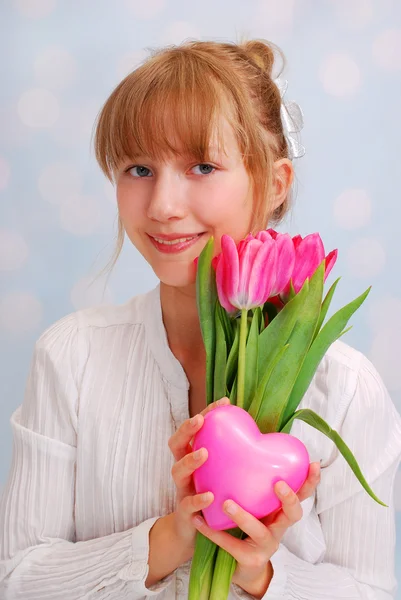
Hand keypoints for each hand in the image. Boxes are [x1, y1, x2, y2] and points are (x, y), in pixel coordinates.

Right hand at [168, 397, 230, 555]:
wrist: (196, 533)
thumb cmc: (215, 494)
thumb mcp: (222, 472)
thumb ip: (233, 454)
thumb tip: (262, 431)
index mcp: (193, 456)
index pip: (195, 429)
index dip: (207, 413)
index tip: (224, 401)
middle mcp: (184, 470)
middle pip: (176, 443)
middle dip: (186, 429)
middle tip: (200, 420)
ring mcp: (182, 490)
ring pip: (177, 471)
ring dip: (189, 460)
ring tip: (203, 453)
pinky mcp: (185, 514)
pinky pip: (187, 505)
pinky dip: (197, 500)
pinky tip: (208, 496)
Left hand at [192, 461, 320, 597]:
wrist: (244, 565)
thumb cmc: (251, 524)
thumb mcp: (258, 503)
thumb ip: (256, 482)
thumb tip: (247, 440)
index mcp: (283, 511)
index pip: (303, 494)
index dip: (310, 481)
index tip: (313, 463)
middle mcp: (280, 527)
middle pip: (294, 514)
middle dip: (289, 499)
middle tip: (279, 484)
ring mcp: (266, 545)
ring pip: (260, 531)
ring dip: (243, 516)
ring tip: (226, 503)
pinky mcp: (249, 559)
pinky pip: (231, 545)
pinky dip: (214, 532)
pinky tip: (199, 520)